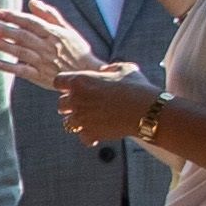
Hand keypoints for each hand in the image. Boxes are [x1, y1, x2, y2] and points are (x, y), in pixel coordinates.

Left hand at [0, 0, 107, 90]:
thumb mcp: (66, 29)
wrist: (87, 73)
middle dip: (5, 30)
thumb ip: (49, 15)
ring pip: (21, 52)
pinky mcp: (41, 76)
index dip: (14, 17)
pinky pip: (23, 71)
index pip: (31, 22)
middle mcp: (48, 46)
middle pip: (23, 36)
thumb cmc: (75, 49)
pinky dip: (9, 67)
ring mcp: (44, 62)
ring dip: (4, 46)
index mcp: (54, 33)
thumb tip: (32, 1)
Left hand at [46, 64, 161, 148]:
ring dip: (79, 121)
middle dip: (71, 104)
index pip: (58, 81)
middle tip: (86, 104)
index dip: (65, 84)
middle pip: (60, 104)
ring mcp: (81, 118)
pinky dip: (90, 136)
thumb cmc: (137, 87)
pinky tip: (100, 132)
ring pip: (68, 122)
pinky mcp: (89, 133)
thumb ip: (110, 68)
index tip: (74, 87)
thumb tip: (104, 71)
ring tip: (94, 119)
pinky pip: (82, 137)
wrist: (147, 110)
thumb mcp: (125, 69)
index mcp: (81, 81)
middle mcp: (76, 100)